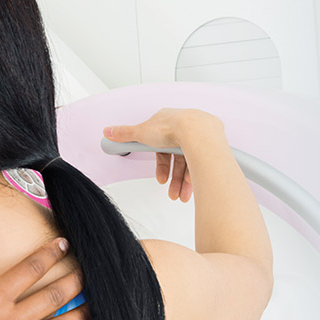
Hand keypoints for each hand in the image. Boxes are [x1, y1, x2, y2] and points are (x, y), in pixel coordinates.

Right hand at [104, 107, 220, 202]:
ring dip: (183, 182)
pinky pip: (202, 163)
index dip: (161, 165)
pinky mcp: (211, 145)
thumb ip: (124, 134)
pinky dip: (195, 177)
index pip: (163, 148)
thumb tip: (108, 131)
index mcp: (169, 123)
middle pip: (177, 158)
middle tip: (171, 192)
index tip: (160, 178)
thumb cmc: (172, 127)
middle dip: (173, 178)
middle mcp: (186, 129)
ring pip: (190, 163)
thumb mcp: (140, 132)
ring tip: (180, 196)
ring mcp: (200, 137)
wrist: (197, 132)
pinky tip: (191, 187)